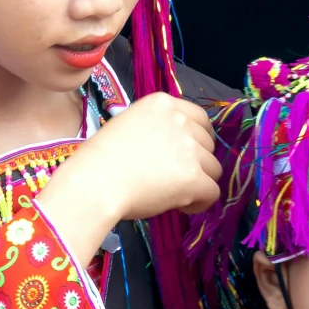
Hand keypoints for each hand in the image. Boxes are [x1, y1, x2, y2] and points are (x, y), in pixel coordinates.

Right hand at [39, 95, 220, 266]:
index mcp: (162, 103)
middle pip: (208, 144)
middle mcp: (179, 120)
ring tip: (172, 192)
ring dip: (198, 182)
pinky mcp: (193, 176)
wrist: (95, 182)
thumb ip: (156, 128)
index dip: (197, 139)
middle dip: (196, 162)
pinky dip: (199, 202)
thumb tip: (177, 148)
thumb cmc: (101, 159)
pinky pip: (212, 192)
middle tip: (172, 177)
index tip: (187, 154)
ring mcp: (189, 148)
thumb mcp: (128, 125)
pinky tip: (179, 205)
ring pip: (213, 169)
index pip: (200, 117)